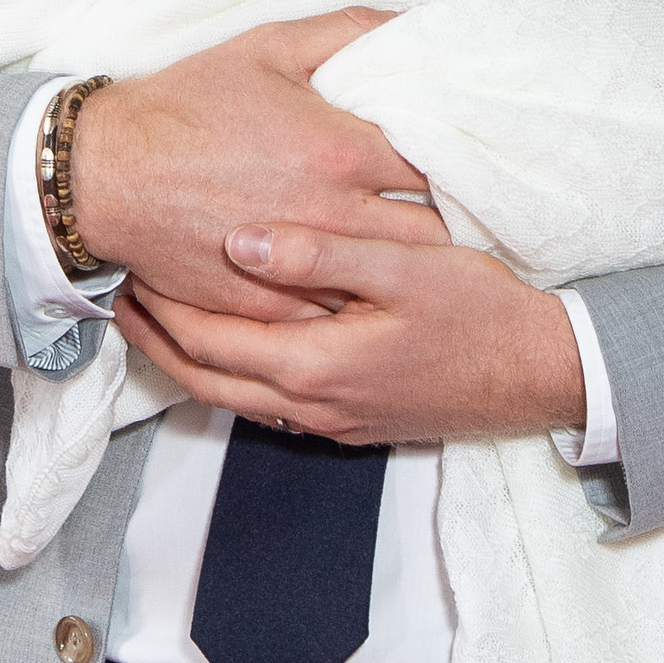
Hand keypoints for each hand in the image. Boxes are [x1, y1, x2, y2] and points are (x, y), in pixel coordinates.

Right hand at [69, 11, 446, 320]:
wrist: (108, 173)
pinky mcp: (270, 306)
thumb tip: (412, 23)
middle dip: (446, 222)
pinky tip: (362, 289)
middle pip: (430, 234)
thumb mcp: (268, 47)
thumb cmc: (186, 106)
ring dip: (406, 269)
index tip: (463, 161)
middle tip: (453, 212)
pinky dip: (354, 303)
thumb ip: (348, 30)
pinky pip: (337, 316)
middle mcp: (332, 215)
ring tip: (419, 257)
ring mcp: (302, 268)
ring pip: (388, 282)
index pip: (439, 167)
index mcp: (340, 150)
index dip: (459, 163)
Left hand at [112, 223, 584, 445]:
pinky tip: (231, 333)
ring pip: (231, 396)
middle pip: (203, 379)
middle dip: (156, 336)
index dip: (160, 305)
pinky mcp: (350, 420)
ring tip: (159, 308)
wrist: (542, 375)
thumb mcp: (404, 267)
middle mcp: (311, 405)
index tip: (128, 262)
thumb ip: (321, 253)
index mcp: (314, 365)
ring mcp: (331, 420)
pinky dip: (231, 369)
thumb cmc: (480, 313)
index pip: (206, 341)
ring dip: (188, 356)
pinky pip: (266, 400)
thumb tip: (240, 242)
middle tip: (121, 288)